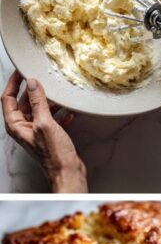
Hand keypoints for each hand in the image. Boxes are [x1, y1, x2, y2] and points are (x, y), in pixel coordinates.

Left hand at [2, 72, 86, 192]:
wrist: (68, 172)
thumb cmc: (54, 155)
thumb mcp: (44, 123)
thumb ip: (37, 101)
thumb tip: (32, 83)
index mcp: (16, 125)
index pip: (8, 98)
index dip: (13, 83)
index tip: (21, 72)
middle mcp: (23, 128)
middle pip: (23, 102)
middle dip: (33, 91)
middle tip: (42, 80)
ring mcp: (36, 131)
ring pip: (38, 109)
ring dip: (48, 102)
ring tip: (58, 96)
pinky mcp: (48, 135)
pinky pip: (51, 119)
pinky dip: (59, 114)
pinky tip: (68, 113)